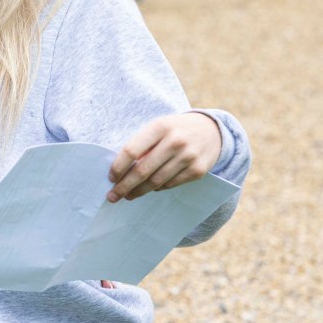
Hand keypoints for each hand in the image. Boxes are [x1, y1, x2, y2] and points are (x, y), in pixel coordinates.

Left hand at [106, 113, 220, 202]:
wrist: (211, 131)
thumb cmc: (175, 130)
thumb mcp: (158, 127)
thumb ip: (142, 144)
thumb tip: (121, 171)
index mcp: (160, 126)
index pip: (132, 150)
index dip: (118, 166)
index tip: (111, 177)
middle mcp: (175, 141)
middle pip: (142, 170)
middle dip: (125, 186)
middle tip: (113, 196)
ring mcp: (188, 157)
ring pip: (156, 181)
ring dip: (139, 191)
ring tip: (128, 195)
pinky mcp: (198, 171)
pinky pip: (170, 185)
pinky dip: (157, 189)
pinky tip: (149, 189)